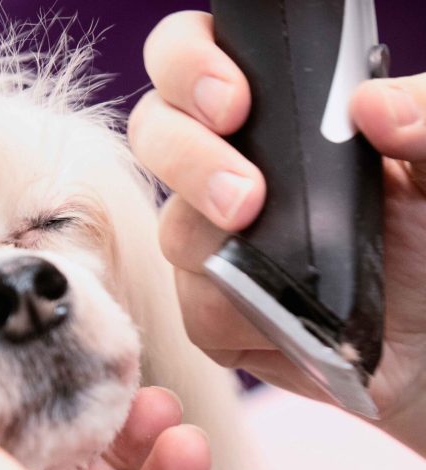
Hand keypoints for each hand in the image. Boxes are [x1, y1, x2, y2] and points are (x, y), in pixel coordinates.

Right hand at [129, 11, 425, 455]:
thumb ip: (423, 118)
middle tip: (246, 198)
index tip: (233, 101)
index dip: (187, 66)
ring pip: (173, 230)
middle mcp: (224, 167)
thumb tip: (370, 105)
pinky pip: (197, 311)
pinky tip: (283, 319)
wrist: (422, 330)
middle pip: (154, 134)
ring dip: (213, 245)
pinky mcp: (213, 309)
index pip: (187, 56)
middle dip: (187, 159)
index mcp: (267, 109)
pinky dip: (235, 316)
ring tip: (276, 267)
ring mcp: (211, 241)